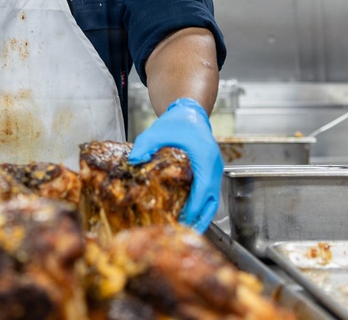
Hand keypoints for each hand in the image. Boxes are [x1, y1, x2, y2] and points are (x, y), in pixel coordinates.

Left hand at [128, 98, 222, 232]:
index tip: (184, 220)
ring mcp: (214, 170)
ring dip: (202, 215)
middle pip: (212, 201)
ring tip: (187, 230)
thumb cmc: (178, 121)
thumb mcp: (158, 130)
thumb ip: (146, 144)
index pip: (204, 188)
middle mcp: (213, 167)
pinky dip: (201, 206)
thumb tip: (134, 161)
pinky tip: (188, 215)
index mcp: (205, 158)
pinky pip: (209, 194)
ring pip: (213, 200)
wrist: (190, 113)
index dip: (195, 207)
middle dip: (201, 218)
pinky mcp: (210, 172)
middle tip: (185, 234)